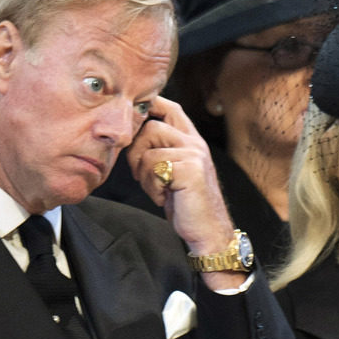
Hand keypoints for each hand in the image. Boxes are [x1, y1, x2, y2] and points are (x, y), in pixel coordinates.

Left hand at [127, 98, 242, 282]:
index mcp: (191, 140)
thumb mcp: (172, 172)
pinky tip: (164, 197)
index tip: (132, 120)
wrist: (208, 231)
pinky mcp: (190, 170)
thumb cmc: (186, 204)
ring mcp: (194, 155)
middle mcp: (195, 143)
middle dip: (135, 151)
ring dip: (143, 175)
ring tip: (157, 190)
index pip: (169, 107)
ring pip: (149, 150)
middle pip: (151, 126)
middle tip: (139, 174)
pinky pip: (154, 168)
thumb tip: (130, 135)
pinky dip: (151, 187)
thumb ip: (159, 150)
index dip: (148, 107)